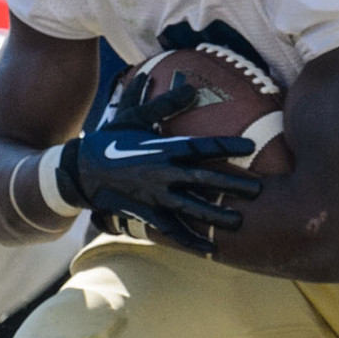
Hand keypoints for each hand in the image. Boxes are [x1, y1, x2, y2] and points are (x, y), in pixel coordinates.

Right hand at [60, 71, 261, 256]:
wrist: (80, 171)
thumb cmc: (111, 139)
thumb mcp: (133, 117)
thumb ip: (164, 104)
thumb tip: (191, 87)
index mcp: (162, 148)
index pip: (201, 146)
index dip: (226, 146)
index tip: (250, 148)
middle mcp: (162, 173)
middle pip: (203, 179)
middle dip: (232, 184)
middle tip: (258, 189)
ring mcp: (155, 197)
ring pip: (191, 209)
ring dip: (216, 216)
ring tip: (240, 222)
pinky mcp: (146, 215)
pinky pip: (173, 232)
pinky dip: (192, 241)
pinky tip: (211, 249)